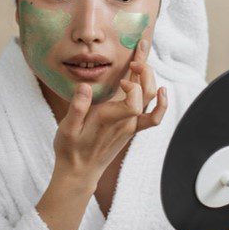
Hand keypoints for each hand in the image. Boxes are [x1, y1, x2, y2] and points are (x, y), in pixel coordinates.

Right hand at [52, 40, 166, 189]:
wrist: (81, 171)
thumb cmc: (71, 149)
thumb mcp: (67, 128)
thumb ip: (77, 108)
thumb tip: (85, 86)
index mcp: (110, 119)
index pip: (134, 102)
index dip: (132, 86)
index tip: (121, 80)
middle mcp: (126, 122)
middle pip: (148, 94)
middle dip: (145, 71)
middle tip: (134, 58)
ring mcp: (131, 126)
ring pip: (151, 100)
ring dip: (151, 79)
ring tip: (142, 61)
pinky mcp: (132, 128)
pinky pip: (153, 116)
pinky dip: (160, 103)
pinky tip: (161, 90)